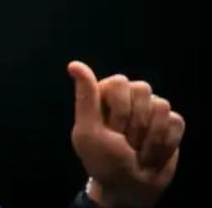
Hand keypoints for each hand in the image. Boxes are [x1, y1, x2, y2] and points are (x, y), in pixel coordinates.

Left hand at [68, 61, 184, 206]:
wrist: (130, 187)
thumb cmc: (104, 160)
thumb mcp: (88, 130)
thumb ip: (85, 96)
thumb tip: (74, 64)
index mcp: (105, 94)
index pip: (120, 82)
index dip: (119, 108)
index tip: (111, 129)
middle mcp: (129, 97)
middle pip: (143, 89)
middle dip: (135, 123)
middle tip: (125, 141)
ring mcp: (150, 109)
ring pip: (161, 105)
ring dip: (150, 136)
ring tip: (138, 148)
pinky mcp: (170, 124)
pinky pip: (176, 121)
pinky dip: (165, 142)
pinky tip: (153, 152)